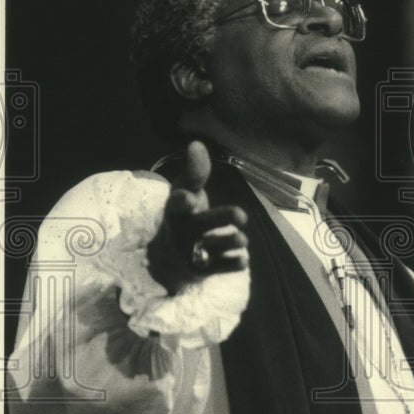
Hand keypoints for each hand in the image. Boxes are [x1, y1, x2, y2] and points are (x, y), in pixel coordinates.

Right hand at [147, 141, 248, 295]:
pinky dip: (229, 265)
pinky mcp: (200, 269)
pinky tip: (243, 261)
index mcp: (177, 210)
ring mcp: (190, 251)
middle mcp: (182, 231)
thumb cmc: (185, 214)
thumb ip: (195, 171)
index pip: (176, 204)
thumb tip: (196, 143)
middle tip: (241, 214)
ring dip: (227, 243)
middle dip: (219, 219)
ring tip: (243, 239)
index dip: (182, 201)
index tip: (189, 197)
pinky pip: (215, 268)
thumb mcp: (186, 190)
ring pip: (209, 247)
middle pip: (200, 225)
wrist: (170, 254)